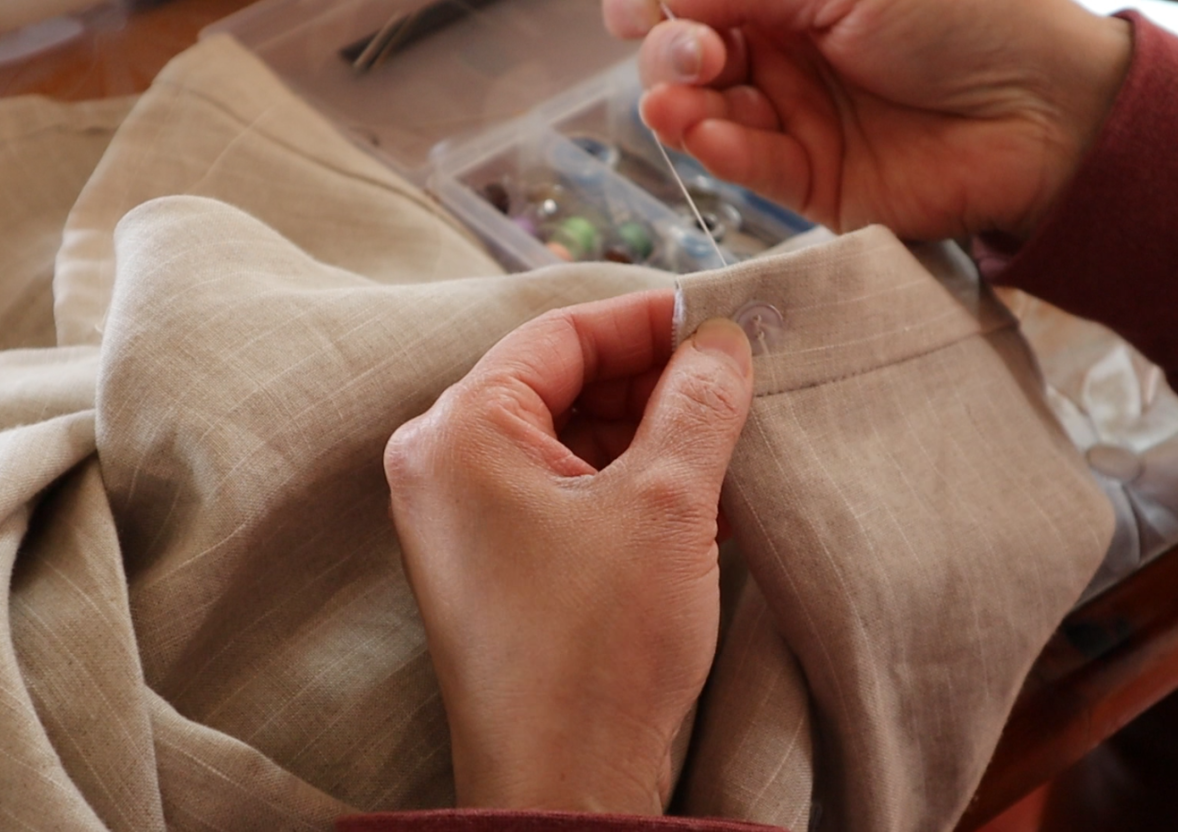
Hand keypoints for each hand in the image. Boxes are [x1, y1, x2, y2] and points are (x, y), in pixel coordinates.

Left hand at [384, 290, 753, 812]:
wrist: (566, 787)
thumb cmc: (597, 650)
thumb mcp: (665, 504)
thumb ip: (696, 403)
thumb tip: (721, 343)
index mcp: (459, 431)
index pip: (560, 334)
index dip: (646, 322)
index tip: (720, 324)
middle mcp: (443, 466)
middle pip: (561, 382)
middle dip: (653, 383)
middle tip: (734, 389)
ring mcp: (464, 520)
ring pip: (569, 439)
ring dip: (650, 437)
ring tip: (728, 448)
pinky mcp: (495, 566)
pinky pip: (565, 493)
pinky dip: (630, 486)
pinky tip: (702, 498)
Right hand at [604, 0, 1131, 239]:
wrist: (1043, 109)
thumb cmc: (966, 18)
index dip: (658, 3)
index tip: (633, 11)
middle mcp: (787, 50)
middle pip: (689, 53)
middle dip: (673, 50)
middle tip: (695, 51)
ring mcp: (795, 115)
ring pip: (704, 112)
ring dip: (680, 103)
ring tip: (679, 98)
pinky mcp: (810, 181)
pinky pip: (745, 164)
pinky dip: (715, 147)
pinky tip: (703, 131)